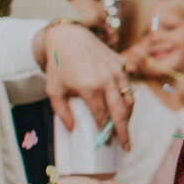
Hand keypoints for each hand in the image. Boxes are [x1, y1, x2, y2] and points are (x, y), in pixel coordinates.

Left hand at [40, 19, 134, 149]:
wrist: (69, 37)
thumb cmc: (58, 64)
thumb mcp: (53, 89)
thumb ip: (62, 112)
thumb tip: (73, 129)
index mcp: (89, 87)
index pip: (101, 116)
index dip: (103, 132)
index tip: (104, 142)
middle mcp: (106, 79)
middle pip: (120, 112)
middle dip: (124, 132)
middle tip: (126, 145)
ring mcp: (117, 70)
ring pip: (129, 99)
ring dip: (128, 116)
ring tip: (124, 128)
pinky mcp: (121, 63)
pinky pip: (128, 85)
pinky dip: (127, 99)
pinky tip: (122, 108)